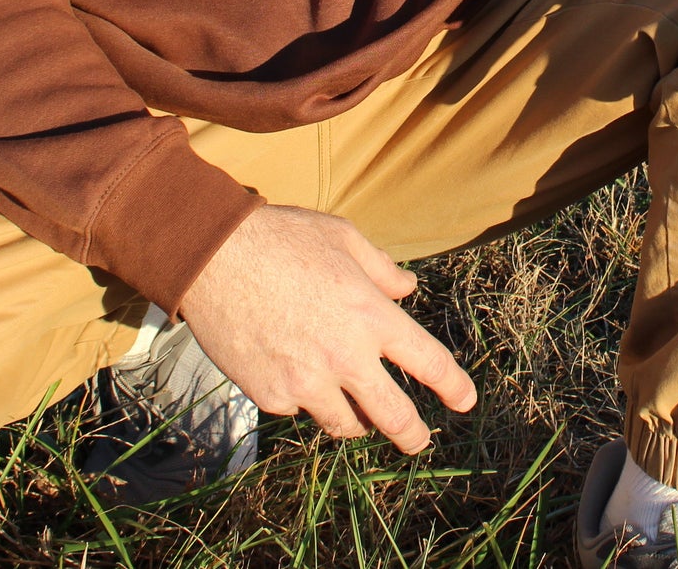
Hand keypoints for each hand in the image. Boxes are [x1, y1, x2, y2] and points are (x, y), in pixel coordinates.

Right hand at [178, 204, 476, 451]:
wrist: (212, 257)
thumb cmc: (281, 238)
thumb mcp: (342, 238)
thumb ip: (381, 269)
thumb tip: (406, 289)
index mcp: (370, 316)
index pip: (429, 363)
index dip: (453, 386)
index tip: (465, 400)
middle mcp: (345, 357)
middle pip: (395, 418)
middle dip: (413, 434)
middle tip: (418, 439)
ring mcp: (306, 383)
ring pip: (345, 424)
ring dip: (355, 418)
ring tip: (354, 408)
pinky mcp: (272, 396)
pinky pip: (299, 408)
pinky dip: (304, 397)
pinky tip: (293, 369)